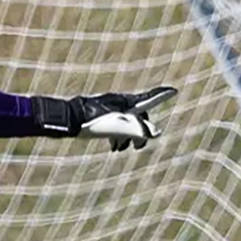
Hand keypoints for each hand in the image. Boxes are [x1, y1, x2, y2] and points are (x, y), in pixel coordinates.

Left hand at [34, 86, 176, 150]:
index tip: (174, 90)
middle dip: (140, 132)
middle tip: (138, 148)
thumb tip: (157, 132)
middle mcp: (119, 103)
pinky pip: (113, 123)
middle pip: (138, 115)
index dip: (162, 96)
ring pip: (125, 121)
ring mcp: (108, 108)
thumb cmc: (92, 122)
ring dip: (127, 137)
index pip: (149, 99)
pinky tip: (112, 147)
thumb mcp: (117, 128)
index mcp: (126, 104)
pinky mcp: (97, 114)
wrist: (67, 119)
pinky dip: (117, 135)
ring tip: (120, 150)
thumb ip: (137, 130)